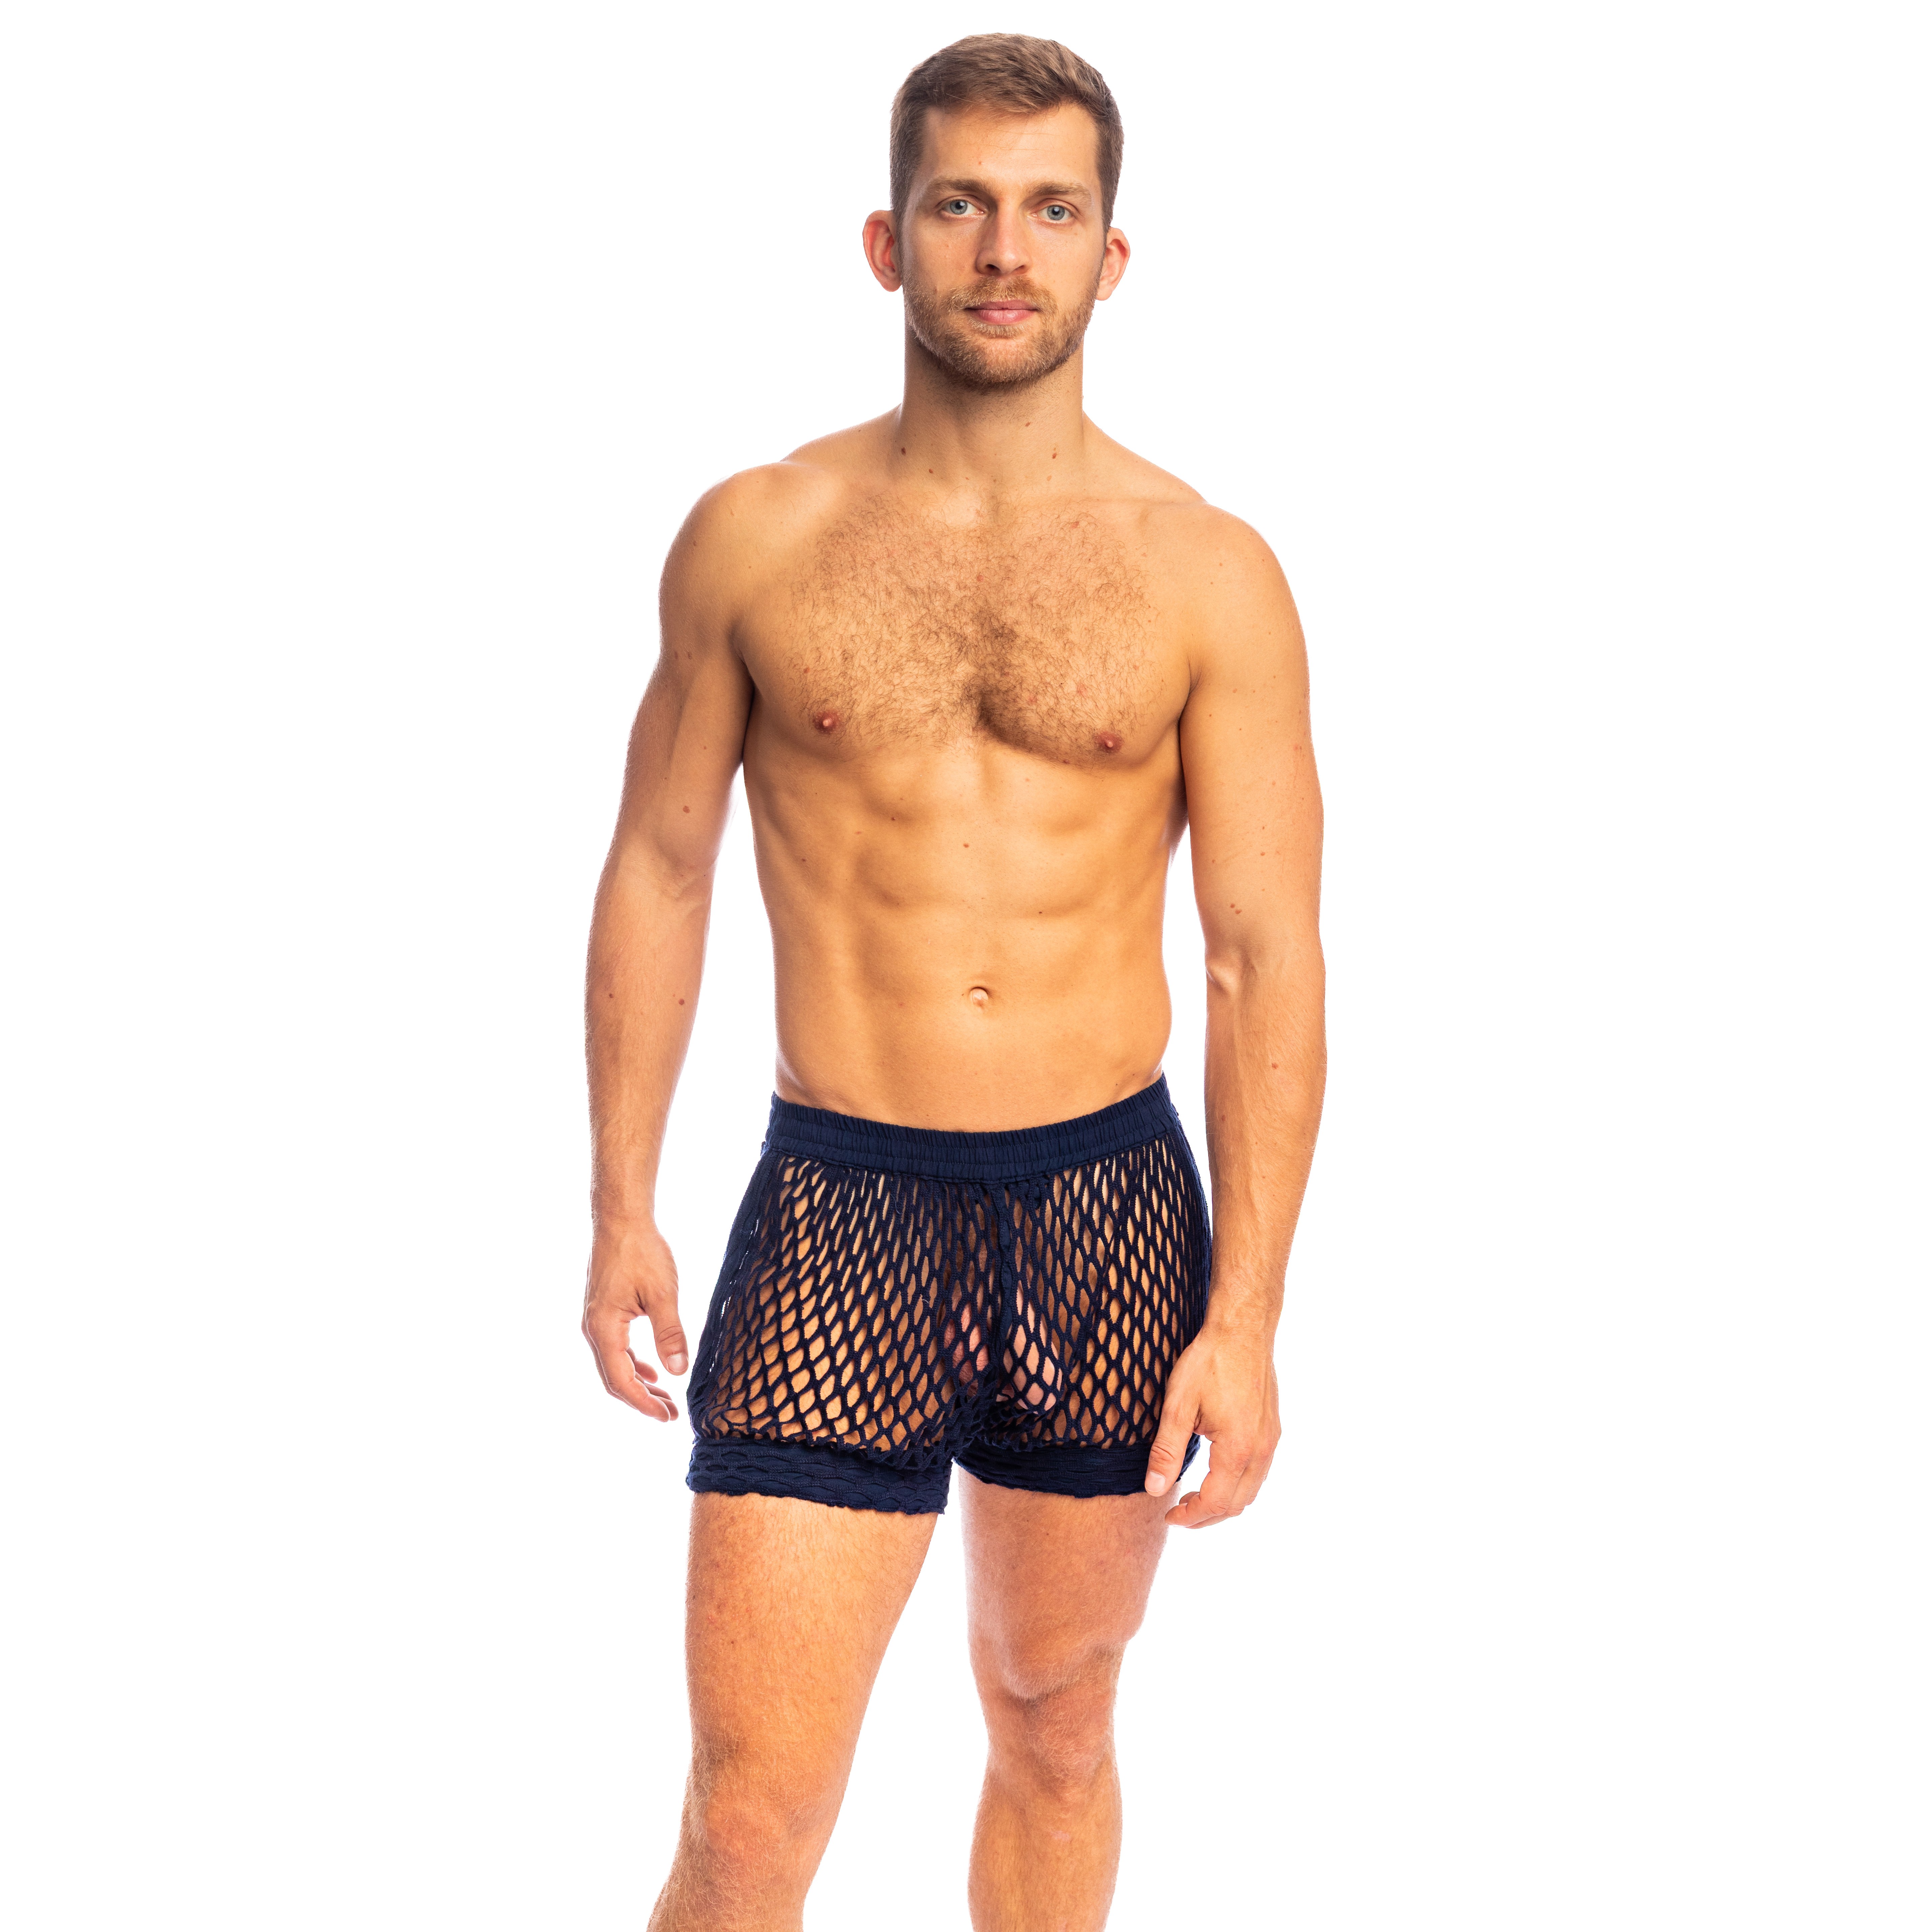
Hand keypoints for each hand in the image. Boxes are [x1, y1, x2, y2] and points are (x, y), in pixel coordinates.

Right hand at [582, 1221, 687, 1421]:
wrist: (621, 1219)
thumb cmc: (642, 1251)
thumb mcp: (663, 1293)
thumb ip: (670, 1334)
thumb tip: (678, 1372)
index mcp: (604, 1328)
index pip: (621, 1380)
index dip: (644, 1403)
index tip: (667, 1417)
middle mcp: (593, 1329)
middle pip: (613, 1379)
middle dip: (641, 1399)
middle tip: (670, 1414)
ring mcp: (595, 1320)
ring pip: (613, 1365)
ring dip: (637, 1383)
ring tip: (664, 1397)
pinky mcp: (602, 1311)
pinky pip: (614, 1348)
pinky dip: (632, 1364)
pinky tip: (650, 1369)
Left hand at [1144, 1323, 1280, 1527]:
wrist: (1243, 1329)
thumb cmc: (1209, 1362)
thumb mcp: (1177, 1406)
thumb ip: (1166, 1451)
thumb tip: (1155, 1490)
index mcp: (1238, 1449)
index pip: (1216, 1503)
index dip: (1191, 1517)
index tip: (1169, 1516)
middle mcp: (1262, 1450)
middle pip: (1238, 1504)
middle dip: (1207, 1516)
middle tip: (1179, 1512)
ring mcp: (1271, 1439)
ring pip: (1252, 1489)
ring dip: (1225, 1501)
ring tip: (1195, 1497)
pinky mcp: (1272, 1428)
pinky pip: (1259, 1471)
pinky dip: (1238, 1483)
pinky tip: (1217, 1473)